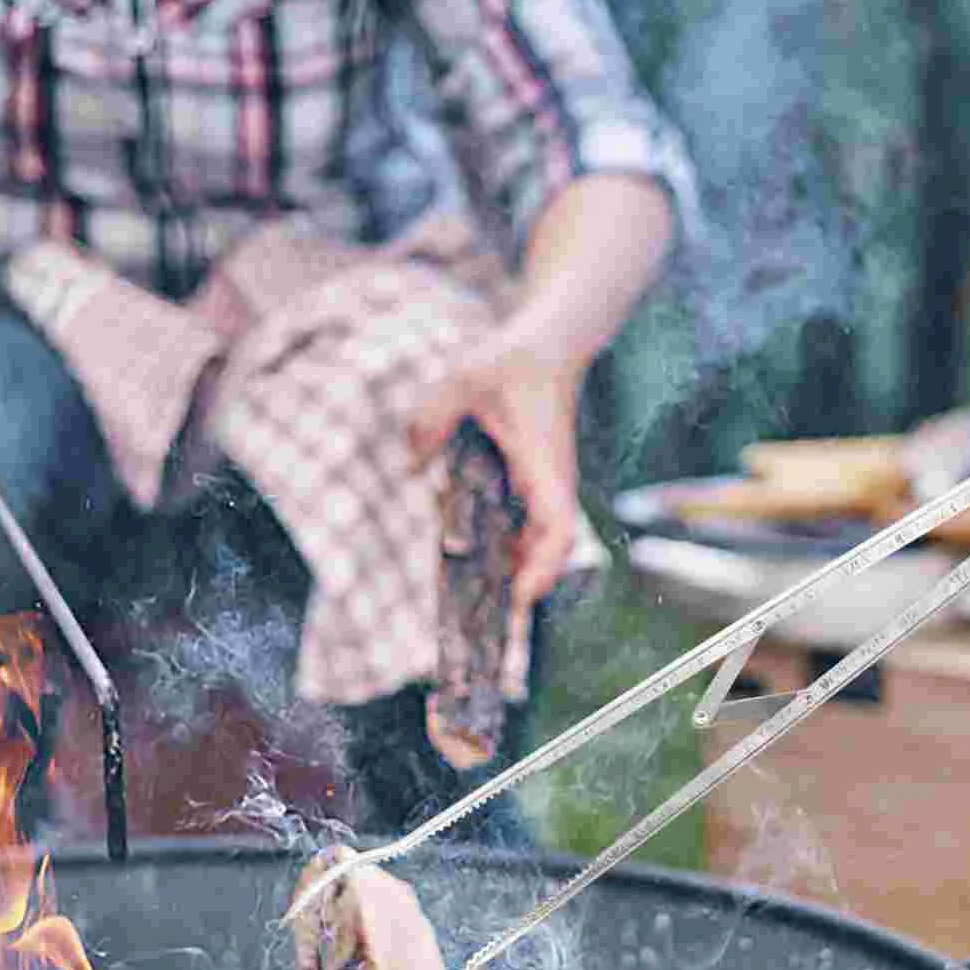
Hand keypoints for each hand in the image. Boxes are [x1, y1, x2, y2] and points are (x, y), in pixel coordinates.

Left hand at [409, 323, 586, 655]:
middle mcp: (550, 485)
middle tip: (487, 626)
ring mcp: (544, 487)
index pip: (558, 530)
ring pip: (539, 545)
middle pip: (550, 552)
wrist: (549, 343)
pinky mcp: (534, 484)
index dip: (543, 569)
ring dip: (514, 573)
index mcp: (544, 466)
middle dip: (524, 589)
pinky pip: (526, 528)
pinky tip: (473, 561)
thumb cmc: (514, 359)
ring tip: (476, 604)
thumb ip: (432, 417)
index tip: (520, 597)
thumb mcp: (464, 378)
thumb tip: (411, 466)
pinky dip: (507, 550)